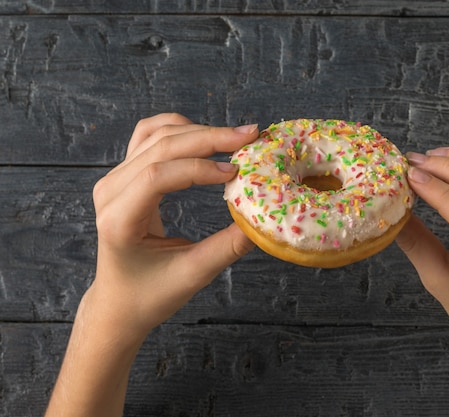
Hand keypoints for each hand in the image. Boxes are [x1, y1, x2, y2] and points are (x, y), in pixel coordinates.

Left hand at [89, 113, 257, 336]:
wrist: (119, 303)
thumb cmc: (150, 295)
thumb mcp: (192, 275)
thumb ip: (227, 247)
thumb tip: (263, 220)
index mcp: (119, 220)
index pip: (156, 177)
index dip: (199, 168)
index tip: (236, 171)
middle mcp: (110, 192)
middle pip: (160, 147)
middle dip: (209, 137)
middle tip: (250, 136)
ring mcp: (114, 180)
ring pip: (156, 135)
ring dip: (198, 131)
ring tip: (236, 137)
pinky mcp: (123, 175)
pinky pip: (148, 136)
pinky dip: (178, 129)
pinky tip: (203, 134)